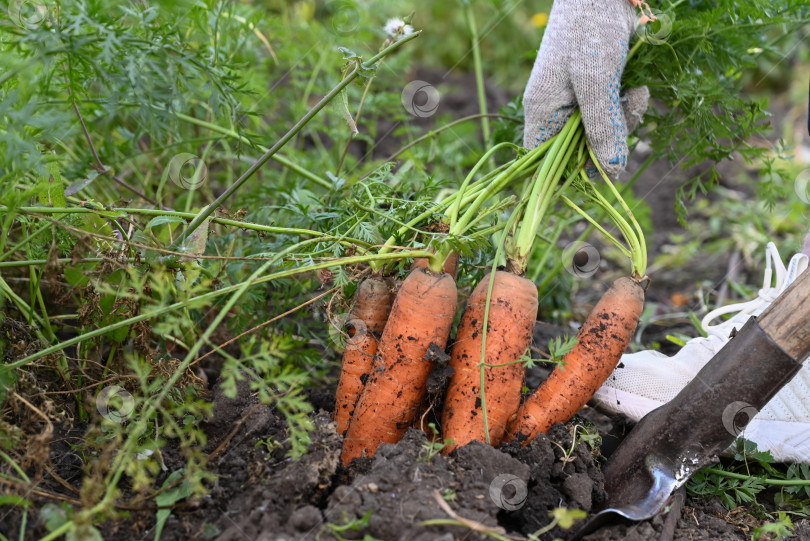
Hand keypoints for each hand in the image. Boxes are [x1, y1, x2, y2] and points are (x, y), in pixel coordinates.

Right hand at [523, 0, 648, 178]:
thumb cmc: (592, 30)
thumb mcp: (597, 81)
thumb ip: (603, 126)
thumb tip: (612, 170)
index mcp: (542, 111)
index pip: (545, 160)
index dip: (571, 169)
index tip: (601, 163)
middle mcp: (556, 111)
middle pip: (580, 150)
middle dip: (608, 139)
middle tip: (627, 112)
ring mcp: (576, 102)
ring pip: (601, 133)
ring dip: (624, 120)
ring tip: (636, 93)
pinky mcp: (596, 92)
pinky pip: (612, 115)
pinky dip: (627, 106)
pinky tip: (637, 87)